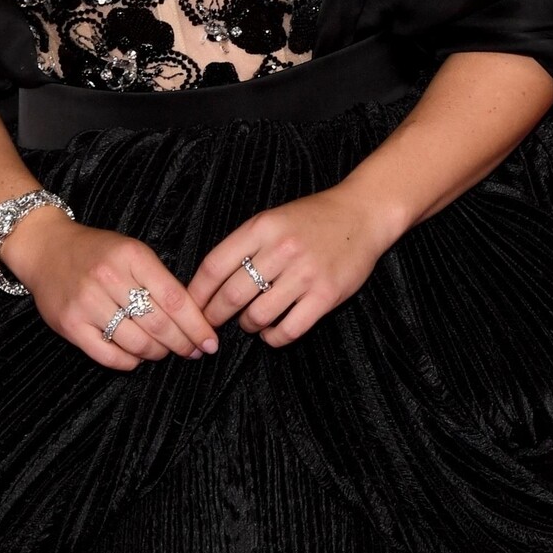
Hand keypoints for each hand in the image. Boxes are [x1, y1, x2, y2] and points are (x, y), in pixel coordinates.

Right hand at [0, 203, 220, 371]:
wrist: (46, 249)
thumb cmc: (97, 251)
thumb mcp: (132, 251)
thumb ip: (159, 280)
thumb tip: (193, 317)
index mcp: (132, 256)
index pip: (174, 298)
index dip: (197, 325)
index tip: (210, 341)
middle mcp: (109, 278)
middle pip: (159, 324)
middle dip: (183, 343)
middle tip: (192, 351)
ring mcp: (87, 303)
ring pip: (137, 343)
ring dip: (157, 353)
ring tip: (163, 351)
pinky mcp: (70, 325)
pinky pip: (109, 356)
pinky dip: (130, 361)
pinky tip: (137, 356)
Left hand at [186, 185, 401, 347]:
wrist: (362, 215)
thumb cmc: (313, 219)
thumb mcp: (273, 219)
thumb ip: (244, 245)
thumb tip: (209, 284)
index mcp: (262, 227)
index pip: (214, 266)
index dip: (197, 292)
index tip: (190, 307)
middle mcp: (281, 249)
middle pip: (232, 295)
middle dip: (215, 316)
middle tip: (211, 325)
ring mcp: (305, 273)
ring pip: (258, 315)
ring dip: (248, 326)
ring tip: (249, 324)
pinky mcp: (327, 295)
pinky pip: (289, 329)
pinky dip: (273, 337)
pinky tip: (272, 332)